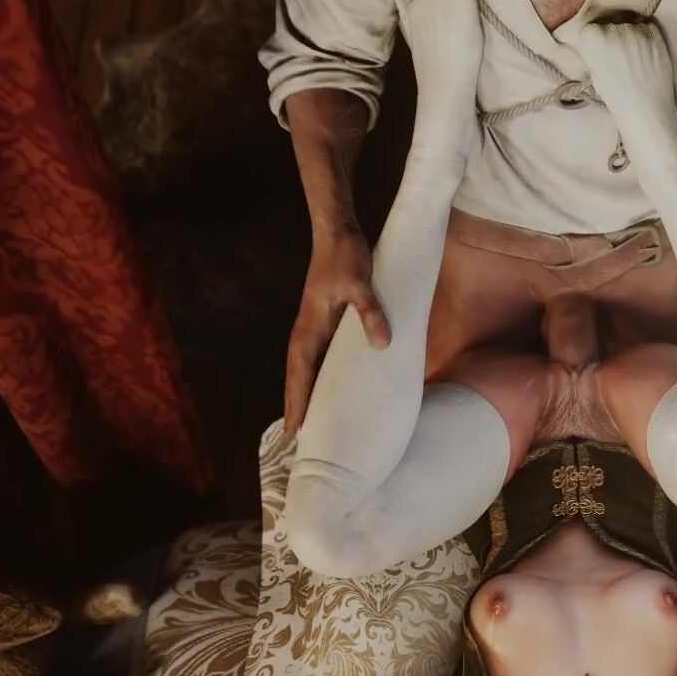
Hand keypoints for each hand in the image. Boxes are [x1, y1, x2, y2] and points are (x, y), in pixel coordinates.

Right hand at [284, 228, 389, 435]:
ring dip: (307, 395)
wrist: (337, 234)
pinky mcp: (326, 325)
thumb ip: (370, 312)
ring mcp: (315, 330)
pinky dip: (320, 378)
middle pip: (299, 380)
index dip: (296, 404)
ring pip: (308, 372)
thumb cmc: (346, 258)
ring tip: (313, 425)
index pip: (299, 375)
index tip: (294, 431)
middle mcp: (307, 334)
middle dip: (299, 408)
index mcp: (308, 330)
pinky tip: (331, 391)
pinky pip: (321, 360)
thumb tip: (382, 344)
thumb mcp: (360, 284)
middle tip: (299, 441)